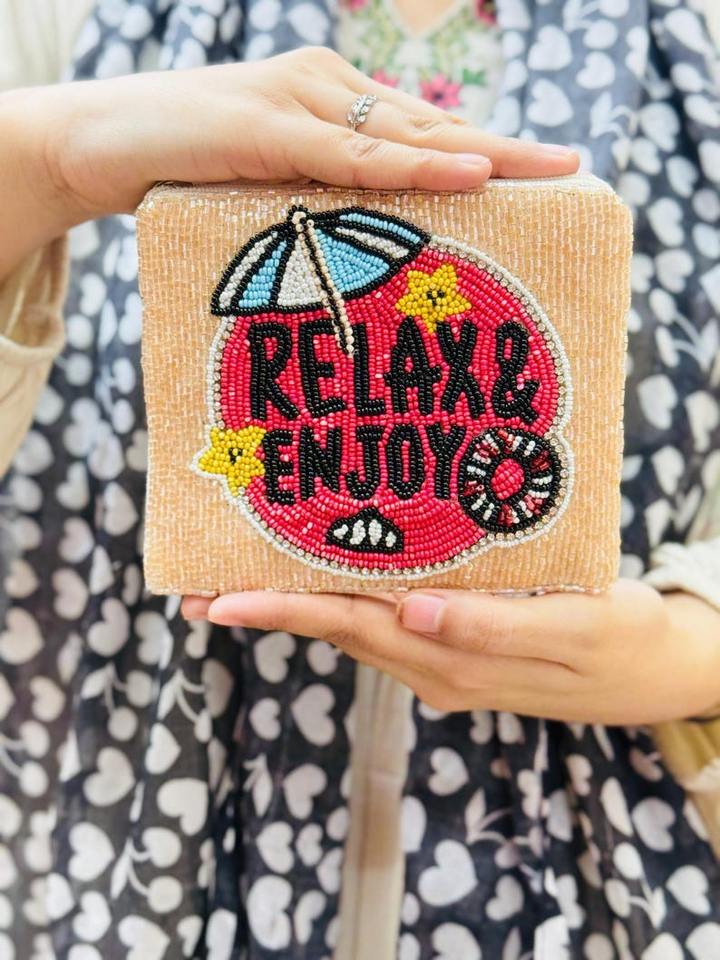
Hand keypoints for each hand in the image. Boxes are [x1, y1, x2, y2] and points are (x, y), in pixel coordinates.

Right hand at [0, 47, 577, 276]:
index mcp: (330, 105)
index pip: (418, 131)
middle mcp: (325, 90)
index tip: (537, 176)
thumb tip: (364, 255)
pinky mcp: (265, 125)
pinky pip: (350, 153)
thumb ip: (317, 205)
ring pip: (404, 133)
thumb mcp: (267, 190)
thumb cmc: (184, 175)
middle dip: (504, 150)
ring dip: (478, 154)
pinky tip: (465, 173)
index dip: (479, 152)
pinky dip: (410, 166)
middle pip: (429, 125)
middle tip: (572, 168)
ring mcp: (297, 100)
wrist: (99, 144)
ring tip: (546, 170)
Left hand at [182, 582, 719, 724]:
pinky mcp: (451, 649)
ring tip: (234, 586)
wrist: (651, 670)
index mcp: (458, 661)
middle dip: (267, 611)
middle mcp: (435, 666)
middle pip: (338, 630)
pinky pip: (382, 626)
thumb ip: (492, 628)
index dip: (287, 610)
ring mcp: (440, 662)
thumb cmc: (622, 639)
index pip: (356, 628)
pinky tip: (318, 581)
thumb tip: (412, 614)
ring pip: (354, 630)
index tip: (223, 598)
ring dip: (293, 608)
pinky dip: (341, 602)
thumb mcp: (574, 630)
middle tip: (196, 592)